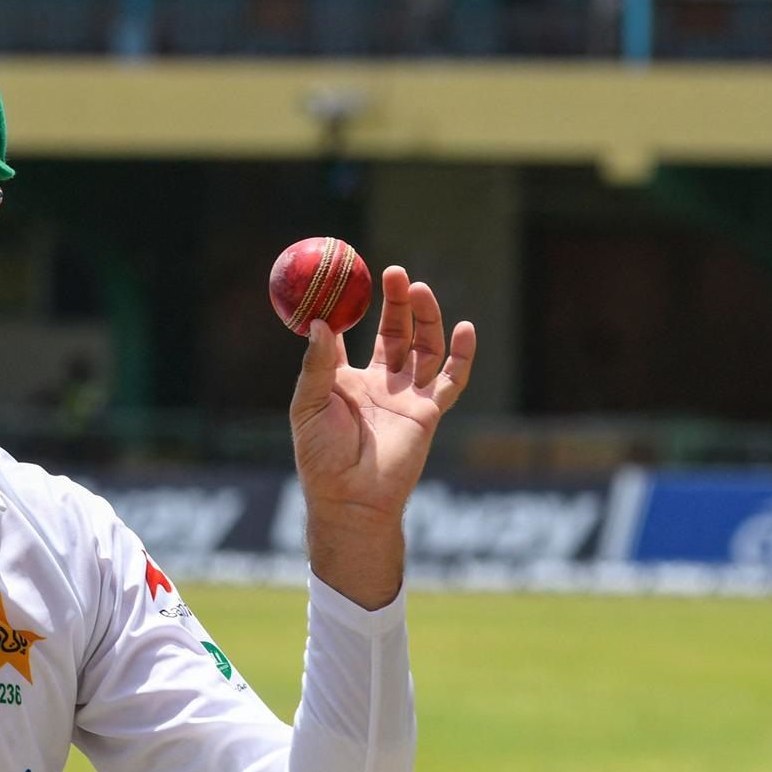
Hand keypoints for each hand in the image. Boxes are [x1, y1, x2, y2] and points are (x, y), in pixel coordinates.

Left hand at [288, 265, 475, 605]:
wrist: (348, 498)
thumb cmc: (319, 456)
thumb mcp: (308, 405)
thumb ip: (317, 365)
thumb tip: (321, 323)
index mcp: (344, 379)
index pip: (350, 334)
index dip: (352, 307)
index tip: (350, 277)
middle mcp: (377, 383)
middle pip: (393, 333)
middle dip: (397, 303)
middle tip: (394, 273)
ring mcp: (405, 396)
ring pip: (422, 347)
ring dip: (425, 317)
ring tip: (420, 288)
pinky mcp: (428, 412)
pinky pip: (450, 380)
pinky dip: (461, 355)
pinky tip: (463, 328)